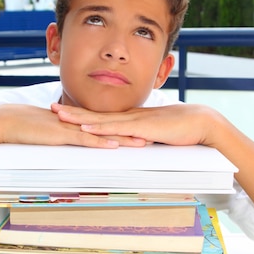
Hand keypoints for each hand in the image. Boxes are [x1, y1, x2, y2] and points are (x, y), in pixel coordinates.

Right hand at [0, 104, 143, 147]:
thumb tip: (70, 142)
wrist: (4, 123)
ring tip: (143, 142)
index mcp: (74, 122)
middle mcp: (76, 123)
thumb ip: (60, 136)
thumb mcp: (48, 133)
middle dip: (130, 132)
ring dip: (123, 138)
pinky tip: (114, 145)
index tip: (138, 131)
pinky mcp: (60, 135)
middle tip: (151, 135)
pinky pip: (84, 139)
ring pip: (102, 133)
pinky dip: (100, 142)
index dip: (121, 128)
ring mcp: (69, 128)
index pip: (103, 125)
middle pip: (109, 127)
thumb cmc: (23, 129)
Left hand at [52, 103, 221, 146]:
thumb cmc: (182, 129)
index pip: (102, 116)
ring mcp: (135, 122)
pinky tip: (87, 129)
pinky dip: (101, 129)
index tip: (65, 111)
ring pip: (102, 120)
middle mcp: (130, 117)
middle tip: (51, 108)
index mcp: (132, 118)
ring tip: (60, 116)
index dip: (83, 113)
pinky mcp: (143, 129)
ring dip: (80, 118)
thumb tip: (133, 145)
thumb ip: (143, 138)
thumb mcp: (156, 134)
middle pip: (96, 114)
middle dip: (73, 112)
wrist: (201, 123)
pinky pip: (117, 130)